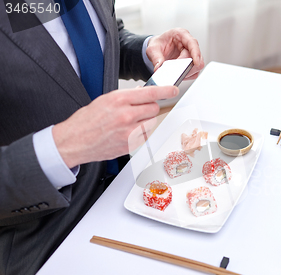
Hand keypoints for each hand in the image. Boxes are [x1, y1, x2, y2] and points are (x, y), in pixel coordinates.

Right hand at [52, 86, 178, 168]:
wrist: (74, 141)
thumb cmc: (86, 121)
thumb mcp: (104, 100)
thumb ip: (125, 97)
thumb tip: (142, 93)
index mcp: (118, 100)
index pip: (150, 93)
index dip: (165, 91)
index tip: (173, 90)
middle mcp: (126, 115)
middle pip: (153, 108)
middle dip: (149, 108)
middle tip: (138, 109)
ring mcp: (129, 132)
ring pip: (151, 123)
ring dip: (145, 121)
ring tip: (129, 123)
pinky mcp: (130, 145)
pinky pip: (145, 136)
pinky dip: (140, 133)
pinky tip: (127, 132)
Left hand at [146, 28, 203, 79]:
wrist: (158, 49)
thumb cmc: (158, 44)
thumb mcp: (153, 49)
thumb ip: (156, 57)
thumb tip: (159, 67)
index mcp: (181, 34)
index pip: (193, 43)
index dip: (196, 53)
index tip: (196, 62)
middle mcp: (188, 44)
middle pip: (198, 57)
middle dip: (188, 65)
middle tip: (176, 69)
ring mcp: (191, 54)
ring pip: (197, 66)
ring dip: (187, 71)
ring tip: (176, 71)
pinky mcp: (191, 63)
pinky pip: (194, 72)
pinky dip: (187, 75)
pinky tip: (179, 73)